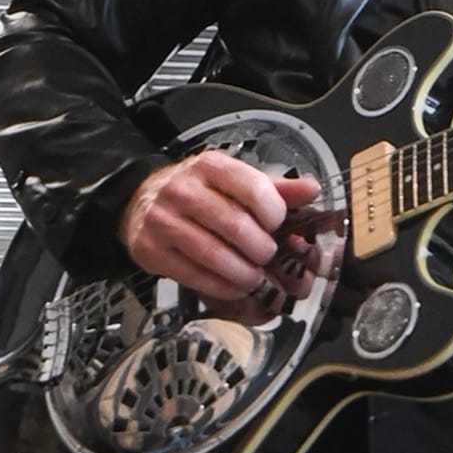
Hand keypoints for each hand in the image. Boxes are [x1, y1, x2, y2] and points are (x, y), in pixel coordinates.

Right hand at [118, 150, 322, 322]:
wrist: (140, 200)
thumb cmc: (196, 192)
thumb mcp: (234, 181)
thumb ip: (274, 188)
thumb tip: (311, 190)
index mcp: (210, 166)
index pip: (253, 188)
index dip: (274, 213)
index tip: (278, 225)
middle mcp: (183, 189)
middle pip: (235, 225)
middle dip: (261, 249)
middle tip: (268, 257)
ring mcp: (163, 220)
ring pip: (213, 254)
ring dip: (243, 273)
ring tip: (254, 276)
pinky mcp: (150, 250)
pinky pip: (193, 275)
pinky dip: (220, 286)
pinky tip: (232, 285)